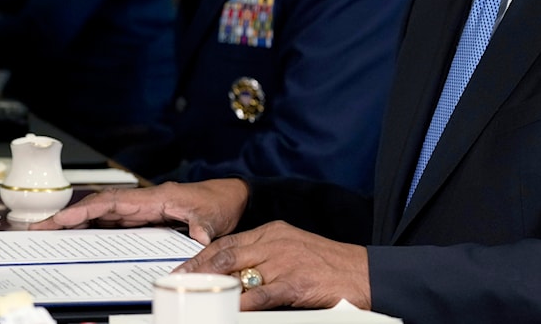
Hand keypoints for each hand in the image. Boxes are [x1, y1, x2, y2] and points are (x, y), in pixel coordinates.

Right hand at [31, 179, 248, 244]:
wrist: (233, 198)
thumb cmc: (221, 202)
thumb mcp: (212, 219)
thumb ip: (201, 231)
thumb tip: (197, 241)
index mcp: (155, 198)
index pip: (111, 203)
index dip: (84, 211)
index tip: (59, 220)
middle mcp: (145, 202)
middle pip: (99, 208)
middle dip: (68, 218)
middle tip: (40, 231)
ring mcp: (144, 210)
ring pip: (103, 215)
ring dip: (78, 223)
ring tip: (50, 235)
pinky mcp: (148, 218)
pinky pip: (116, 223)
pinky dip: (95, 228)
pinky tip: (81, 238)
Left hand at [178, 220, 370, 311]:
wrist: (362, 272)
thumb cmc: (328, 265)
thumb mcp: (293, 251)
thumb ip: (265, 258)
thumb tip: (236, 275)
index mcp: (274, 231)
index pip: (228, 242)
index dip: (201, 256)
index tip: (182, 269)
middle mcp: (276, 242)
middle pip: (226, 253)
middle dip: (197, 269)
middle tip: (178, 283)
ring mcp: (285, 260)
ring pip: (238, 270)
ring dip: (212, 284)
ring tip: (194, 295)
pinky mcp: (295, 281)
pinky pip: (261, 293)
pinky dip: (242, 302)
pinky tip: (229, 308)